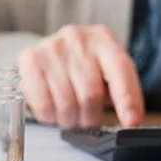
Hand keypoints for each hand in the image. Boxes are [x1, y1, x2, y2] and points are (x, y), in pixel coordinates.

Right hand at [17, 25, 144, 128]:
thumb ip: (121, 91)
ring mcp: (51, 47)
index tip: (131, 122)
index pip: (120, 69)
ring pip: (66, 103)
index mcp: (103, 38)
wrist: (50, 52)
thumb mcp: (106, 71)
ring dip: (69, 119)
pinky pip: (43, 104)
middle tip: (87, 120)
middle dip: (90, 117)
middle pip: (90, 94)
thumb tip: (130, 120)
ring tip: (69, 116)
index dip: (127, 99)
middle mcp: (77, 38)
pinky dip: (50, 116)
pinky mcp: (30, 60)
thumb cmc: (83, 66)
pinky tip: (53, 111)